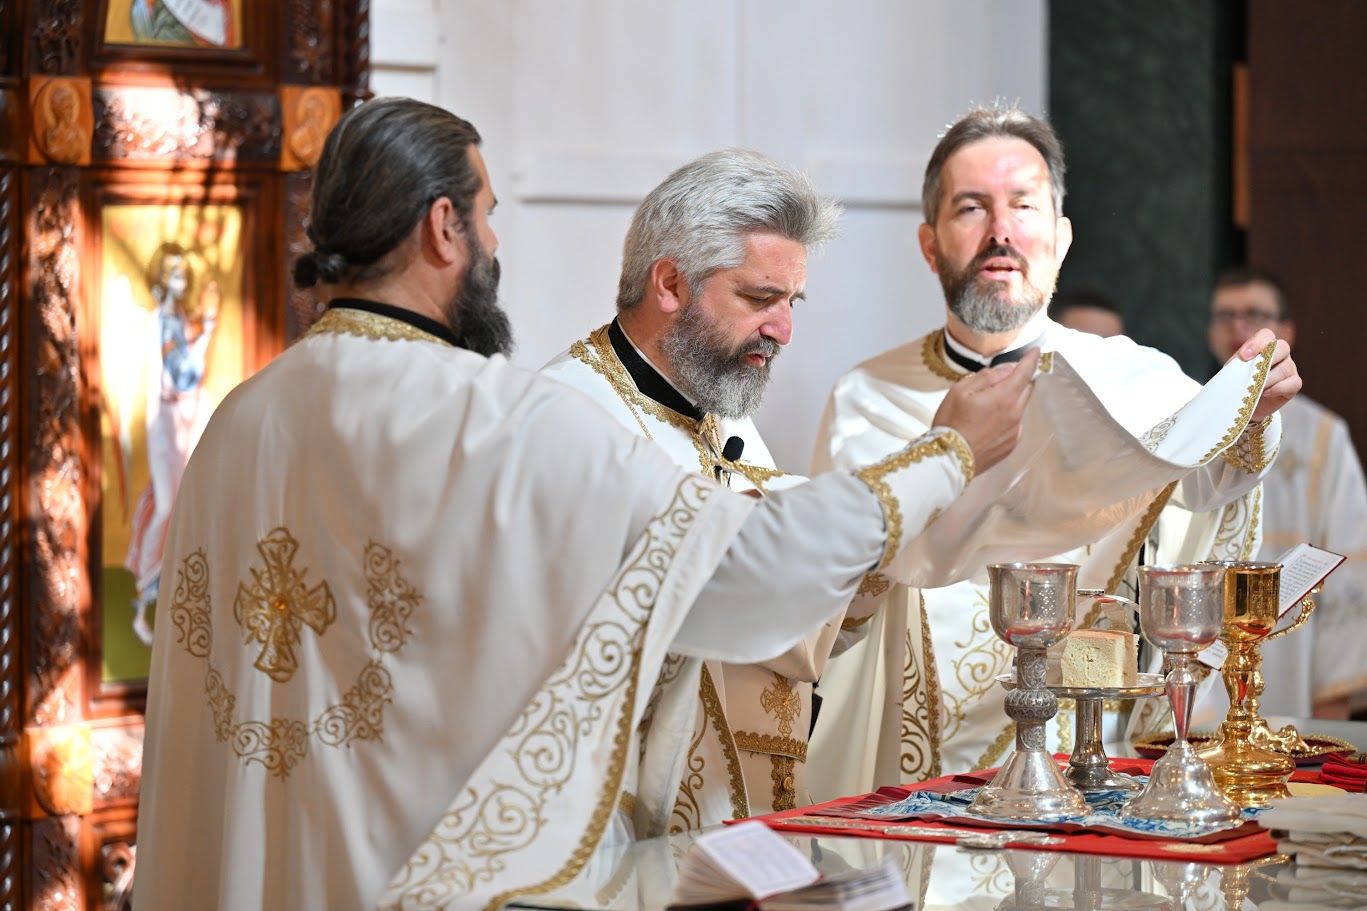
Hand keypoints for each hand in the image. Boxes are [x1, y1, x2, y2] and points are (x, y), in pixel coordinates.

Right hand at [931, 348, 1038, 475]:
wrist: (950, 459)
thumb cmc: (952, 423)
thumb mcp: (960, 390)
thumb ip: (987, 377)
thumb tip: (1007, 369)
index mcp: (1004, 397)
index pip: (1024, 373)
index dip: (1031, 360)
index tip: (1036, 351)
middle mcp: (1015, 414)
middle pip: (1026, 389)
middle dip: (1021, 378)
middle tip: (1007, 375)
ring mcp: (1015, 431)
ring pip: (1020, 407)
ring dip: (1012, 398)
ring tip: (990, 402)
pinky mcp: (1011, 444)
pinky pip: (1015, 424)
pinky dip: (1007, 417)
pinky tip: (989, 422)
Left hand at [1237, 328, 1300, 421]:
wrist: (1246, 403)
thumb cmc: (1240, 383)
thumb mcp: (1234, 372)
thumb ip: (1237, 365)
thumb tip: (1239, 363)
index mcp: (1264, 346)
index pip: (1266, 335)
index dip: (1257, 343)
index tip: (1244, 357)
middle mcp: (1280, 354)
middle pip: (1282, 347)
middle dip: (1267, 359)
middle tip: (1253, 373)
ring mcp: (1289, 368)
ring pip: (1285, 368)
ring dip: (1268, 378)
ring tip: (1255, 388)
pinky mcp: (1294, 384)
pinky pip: (1293, 383)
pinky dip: (1279, 388)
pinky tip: (1266, 393)